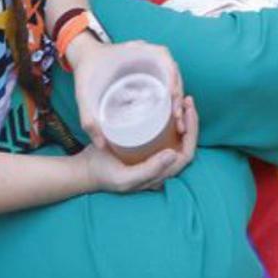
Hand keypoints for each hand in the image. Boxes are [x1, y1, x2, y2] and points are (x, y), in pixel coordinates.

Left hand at [72, 38, 183, 148]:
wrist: (84, 57)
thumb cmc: (86, 70)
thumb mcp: (84, 92)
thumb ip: (88, 117)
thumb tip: (102, 146)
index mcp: (138, 50)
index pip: (164, 59)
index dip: (173, 79)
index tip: (173, 100)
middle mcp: (148, 55)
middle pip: (173, 72)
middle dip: (179, 96)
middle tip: (178, 120)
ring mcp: (150, 64)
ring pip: (173, 79)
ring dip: (178, 99)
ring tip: (178, 123)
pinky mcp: (149, 74)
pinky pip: (166, 84)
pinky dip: (171, 99)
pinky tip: (171, 117)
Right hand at [78, 97, 198, 193]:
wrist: (85, 169)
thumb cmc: (103, 173)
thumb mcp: (125, 178)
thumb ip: (149, 171)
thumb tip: (174, 155)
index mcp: (160, 175)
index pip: (186, 154)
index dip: (192, 132)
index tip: (188, 110)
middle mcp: (161, 167)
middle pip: (185, 144)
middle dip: (191, 122)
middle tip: (187, 100)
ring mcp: (154, 156)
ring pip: (177, 138)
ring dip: (183, 119)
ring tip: (181, 100)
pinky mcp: (145, 147)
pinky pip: (165, 133)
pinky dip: (171, 119)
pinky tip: (168, 105)